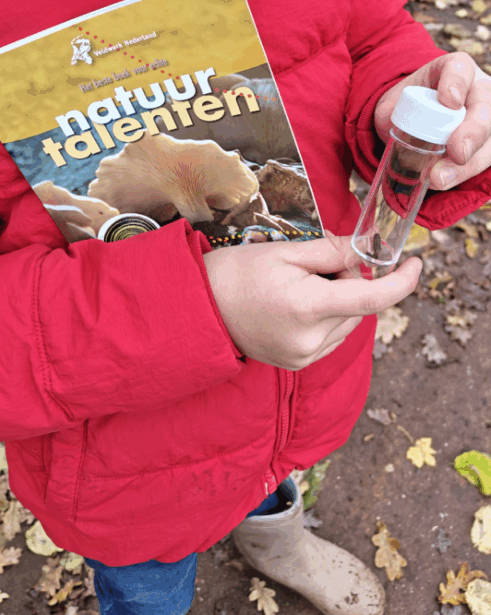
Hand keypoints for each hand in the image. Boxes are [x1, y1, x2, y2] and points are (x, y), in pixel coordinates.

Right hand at [203, 236, 420, 369]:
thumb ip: (333, 251)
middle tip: (319, 265)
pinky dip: (329, 318)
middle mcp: (311, 340)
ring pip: (348, 323)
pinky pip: (332, 338)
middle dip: (351, 282)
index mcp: (308, 307)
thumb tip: (369, 250)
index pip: (374, 297)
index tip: (415, 263)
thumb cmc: (237, 273)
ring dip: (341, 301)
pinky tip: (299, 305)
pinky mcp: (298, 364)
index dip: (402, 282)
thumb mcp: (286, 251)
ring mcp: (304, 356)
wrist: (199, 308)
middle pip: (359, 307)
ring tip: (303, 285)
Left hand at [374, 52, 490, 190]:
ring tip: (441, 178)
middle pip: (487, 107)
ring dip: (470, 163)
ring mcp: (488, 119)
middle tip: (457, 152)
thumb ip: (391, 109)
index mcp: (456, 70)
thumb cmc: (411, 104)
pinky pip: (487, 160)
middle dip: (474, 132)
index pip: (460, 69)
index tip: (449, 102)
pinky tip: (445, 182)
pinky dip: (467, 174)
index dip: (457, 84)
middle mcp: (479, 91)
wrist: (417, 120)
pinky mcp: (489, 144)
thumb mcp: (396, 100)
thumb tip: (389, 124)